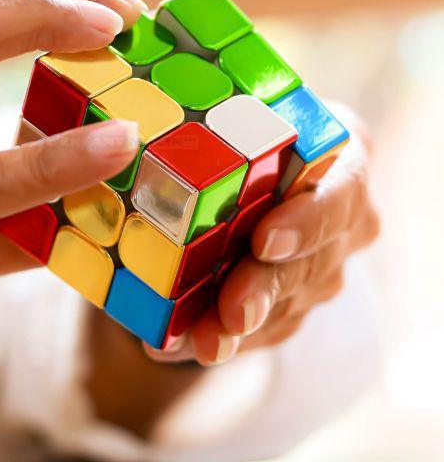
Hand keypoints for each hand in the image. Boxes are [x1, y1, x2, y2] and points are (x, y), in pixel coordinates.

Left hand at [144, 108, 379, 365]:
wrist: (235, 170)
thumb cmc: (231, 130)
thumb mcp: (221, 115)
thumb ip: (193, 115)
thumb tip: (121, 135)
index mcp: (337, 153)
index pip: (340, 187)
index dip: (307, 218)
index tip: (264, 242)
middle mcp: (338, 212)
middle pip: (313, 258)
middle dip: (266, 289)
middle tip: (231, 313)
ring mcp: (321, 261)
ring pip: (289, 303)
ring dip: (240, 328)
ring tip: (196, 344)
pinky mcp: (295, 298)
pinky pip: (264, 328)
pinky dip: (223, 338)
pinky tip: (177, 346)